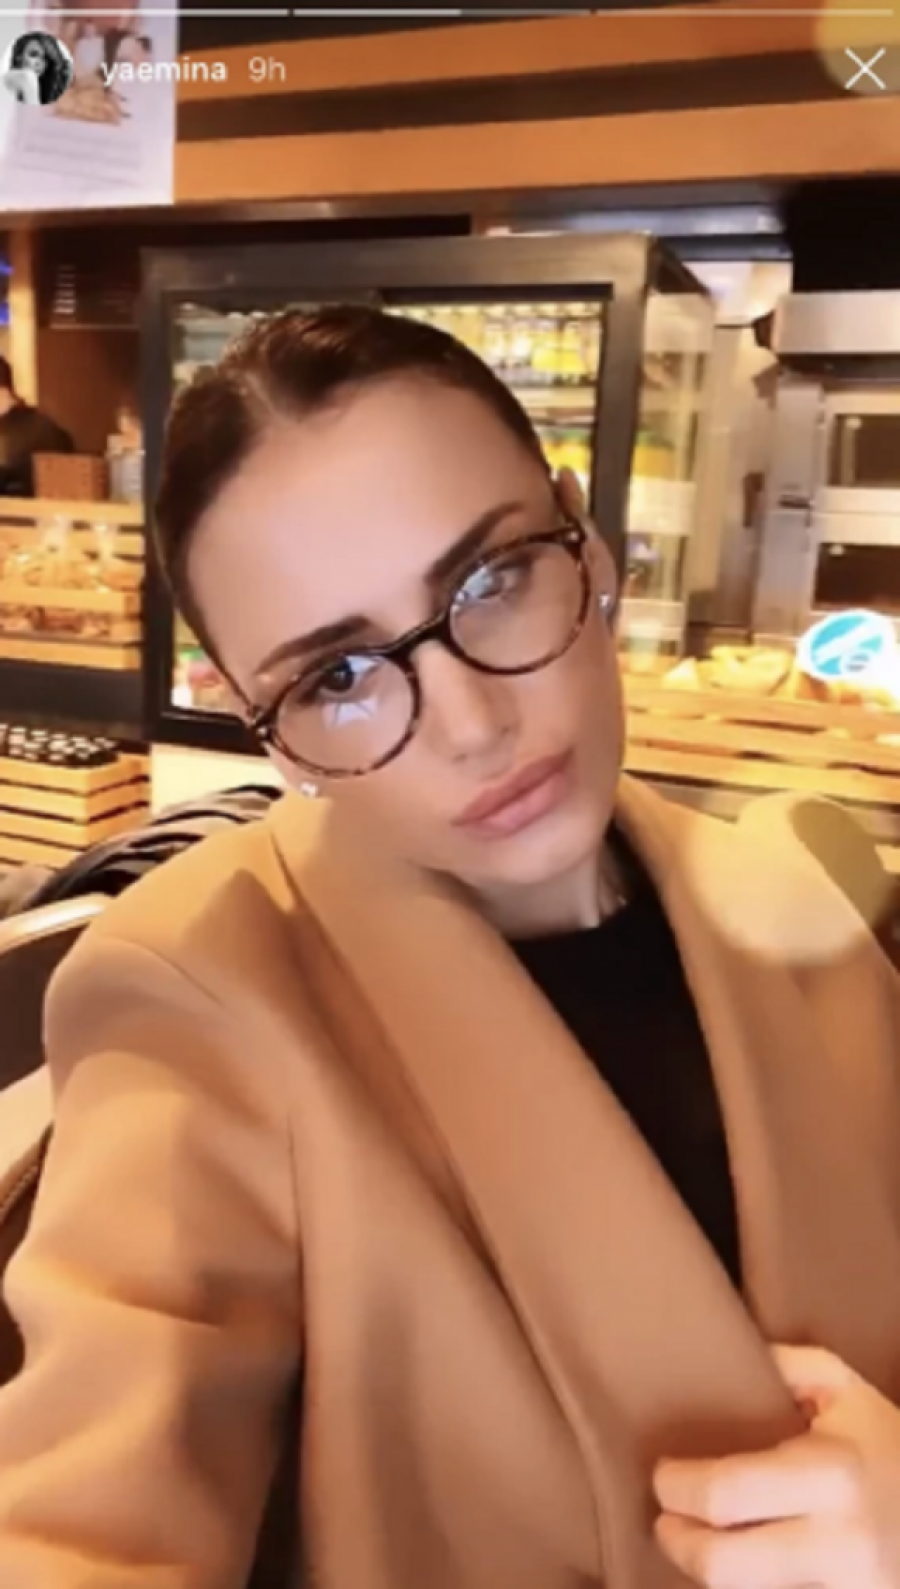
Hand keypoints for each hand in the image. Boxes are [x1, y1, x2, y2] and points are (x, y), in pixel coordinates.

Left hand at [653, 1345, 899, 1587]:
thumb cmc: (890, 1447)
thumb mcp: (848, 1391)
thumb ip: (787, 1365)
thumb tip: (725, 1355)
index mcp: (831, 1473)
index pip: (725, 1493)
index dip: (677, 1488)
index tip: (662, 1474)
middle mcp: (839, 1543)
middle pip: (726, 1565)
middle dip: (680, 1544)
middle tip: (665, 1521)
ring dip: (711, 1573)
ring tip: (698, 1542)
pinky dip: (751, 1587)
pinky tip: (741, 1563)